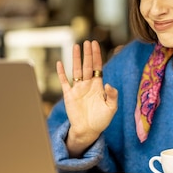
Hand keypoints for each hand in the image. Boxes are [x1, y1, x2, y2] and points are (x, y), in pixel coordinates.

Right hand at [56, 40, 117, 156]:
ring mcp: (78, 89)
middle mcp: (88, 84)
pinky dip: (61, 73)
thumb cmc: (101, 120)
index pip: (97, 66)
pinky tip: (59, 63)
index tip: (95, 44)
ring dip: (75, 58)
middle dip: (87, 54)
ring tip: (76, 46)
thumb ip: (112, 95)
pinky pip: (64, 82)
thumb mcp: (111, 108)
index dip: (97, 55)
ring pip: (76, 70)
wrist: (88, 131)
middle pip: (87, 65)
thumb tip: (108, 83)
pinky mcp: (69, 95)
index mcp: (98, 86)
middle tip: (87, 41)